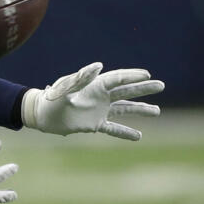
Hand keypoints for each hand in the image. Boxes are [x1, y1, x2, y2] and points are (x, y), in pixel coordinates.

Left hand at [22, 62, 163, 140]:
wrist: (43, 116)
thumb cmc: (52, 99)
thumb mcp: (66, 88)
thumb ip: (82, 78)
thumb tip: (99, 66)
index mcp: (95, 86)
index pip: (118, 79)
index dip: (132, 76)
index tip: (147, 74)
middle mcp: (100, 97)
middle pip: (126, 91)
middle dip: (143, 89)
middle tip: (161, 85)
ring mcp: (100, 111)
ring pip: (124, 109)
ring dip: (140, 110)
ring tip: (157, 111)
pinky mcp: (95, 124)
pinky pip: (114, 129)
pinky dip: (125, 133)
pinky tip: (138, 137)